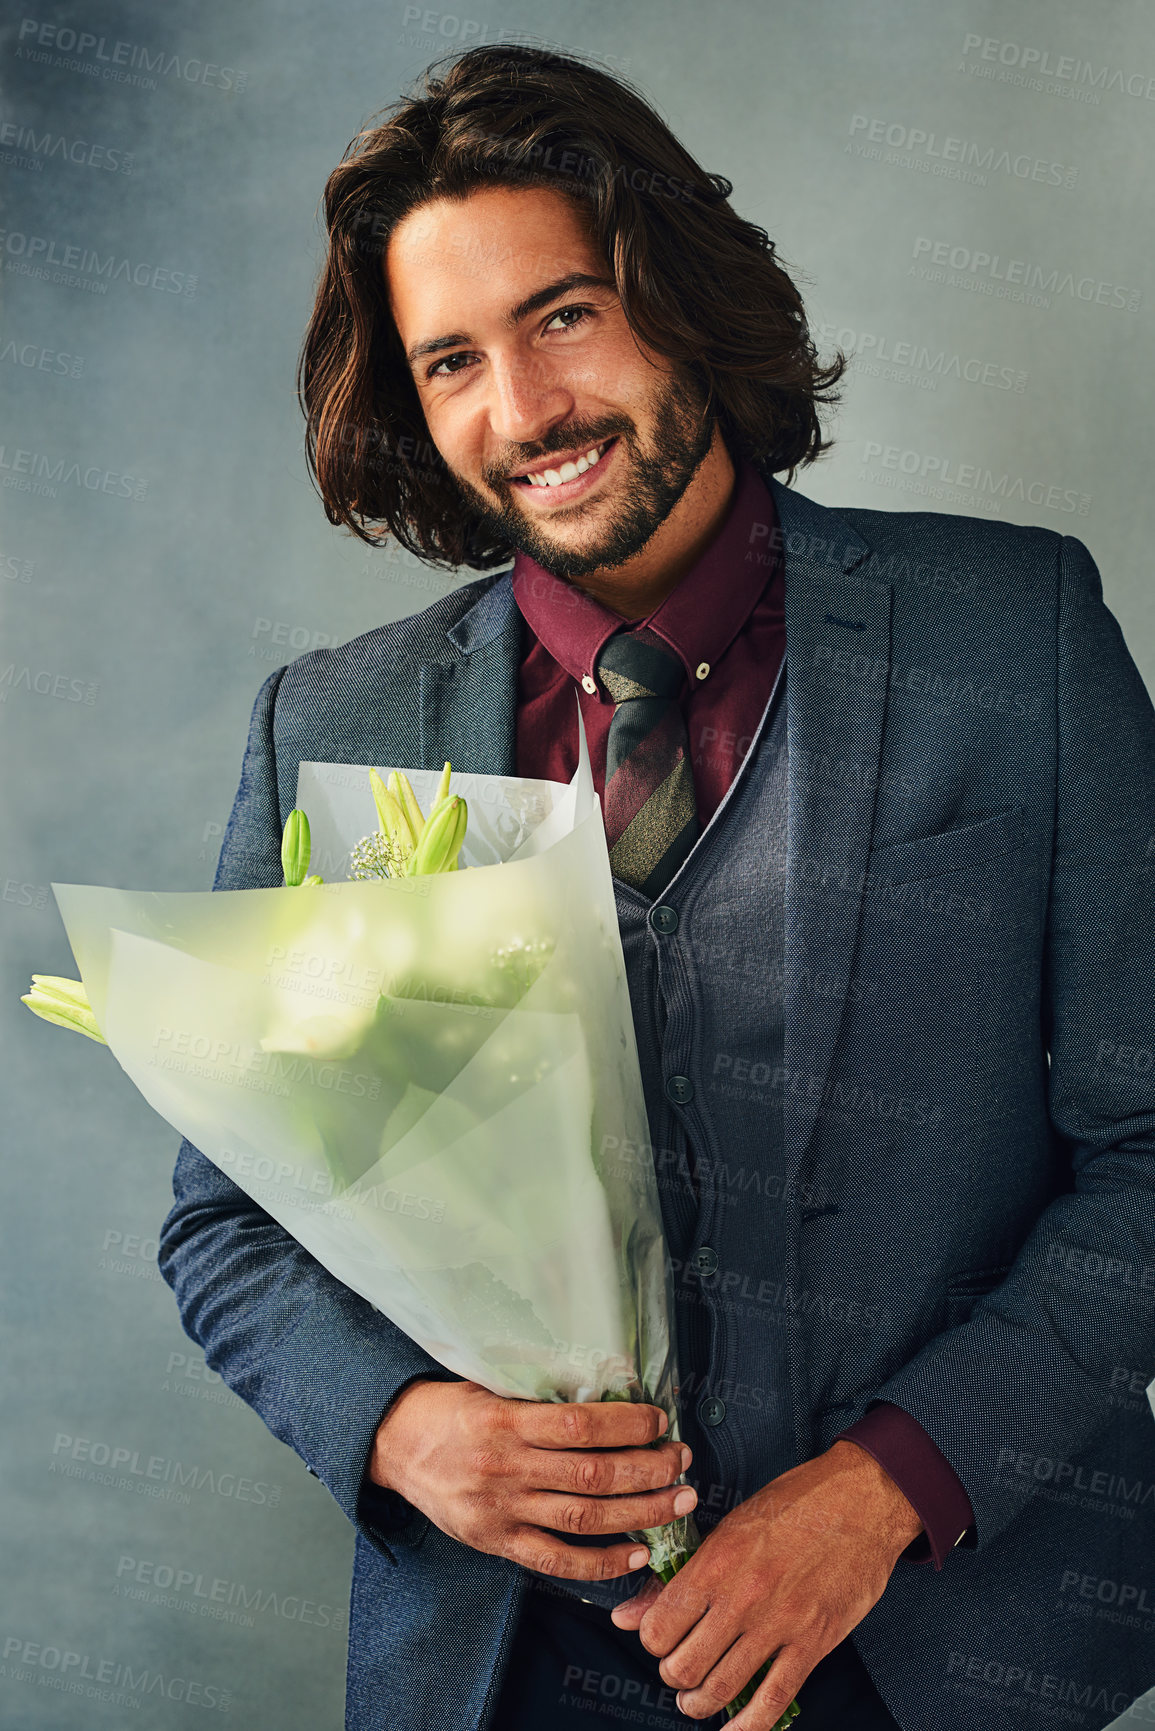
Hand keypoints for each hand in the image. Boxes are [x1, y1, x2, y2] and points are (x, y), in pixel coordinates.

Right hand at [366, 1377, 695, 1582]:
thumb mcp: (488, 1387)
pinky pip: (555, 1561)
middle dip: (647, 1470)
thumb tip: (608, 1398)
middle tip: (683, 1462)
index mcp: (504, 1421)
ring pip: (582, 1519)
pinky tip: (636, 1555)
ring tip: (678, 1503)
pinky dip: (600, 1562)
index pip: (579, 1425)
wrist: (393, 1446)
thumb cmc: (448, 1409)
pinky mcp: (495, 1542)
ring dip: (639, 1513)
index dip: (627, 1425)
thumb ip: (538, 1400)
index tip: (660, 1421)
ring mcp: (501, 1510)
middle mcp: (505, 1468)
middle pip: (591, 1475)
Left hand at [609, 1439, 922, 1726]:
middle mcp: (741, 1596)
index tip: (662, 1639)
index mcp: (716, 1560)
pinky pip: (773, 1700)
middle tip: (681, 1671)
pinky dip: (748, 1726)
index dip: (653, 1641)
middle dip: (675, 1676)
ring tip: (698, 1700)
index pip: (659, 1627)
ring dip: (701, 1703)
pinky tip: (735, 1729)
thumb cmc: (795, 1504)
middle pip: (684, 1666)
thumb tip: (626, 1617)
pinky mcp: (814, 1642)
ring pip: (720, 1688)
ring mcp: (778, 1623)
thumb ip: (678, 1575)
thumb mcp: (730, 1526)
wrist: (863, 1498)